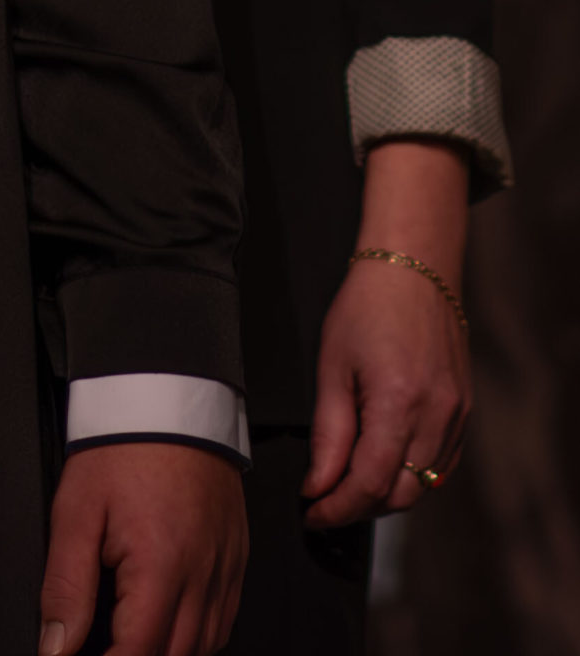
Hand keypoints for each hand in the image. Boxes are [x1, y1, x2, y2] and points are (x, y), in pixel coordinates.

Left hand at [40, 443, 245, 655]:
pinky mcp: (237, 557)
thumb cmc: (123, 446)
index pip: (138, 654)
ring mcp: (226, 568)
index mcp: (161, 567)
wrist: (168, 398)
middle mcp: (202, 575)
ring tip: (133, 638)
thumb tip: (55, 647)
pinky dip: (198, 636)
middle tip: (106, 647)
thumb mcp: (76, 512)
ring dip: (169, 653)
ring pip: (205, 646)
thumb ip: (65, 586)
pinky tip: (170, 626)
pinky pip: (224, 620)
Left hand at [303, 139, 470, 526]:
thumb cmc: (366, 306)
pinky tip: (384, 460)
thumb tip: (318, 486)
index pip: (369, 483)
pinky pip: (441, 465)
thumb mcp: (332, 366)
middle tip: (325, 497)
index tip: (313, 511)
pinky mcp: (465, 412)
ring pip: (422, 485)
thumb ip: (328, 433)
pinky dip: (412, 474)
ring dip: (385, 493)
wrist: (413, 267)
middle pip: (400, 494)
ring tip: (349, 479)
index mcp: (398, 401)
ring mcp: (457, 416)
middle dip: (359, 505)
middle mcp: (435, 415)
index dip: (338, 507)